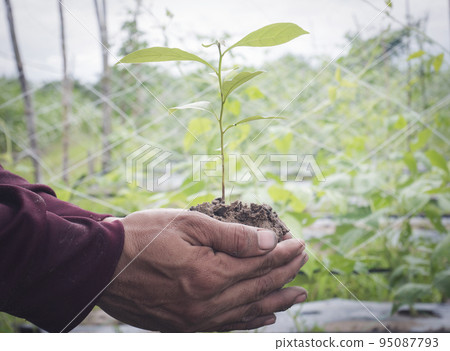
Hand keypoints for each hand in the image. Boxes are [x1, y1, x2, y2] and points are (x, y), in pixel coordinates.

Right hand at [98, 209, 307, 331]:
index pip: (259, 263)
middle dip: (285, 273)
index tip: (300, 243)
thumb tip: (268, 241)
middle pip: (258, 287)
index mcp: (209, 275)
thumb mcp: (188, 224)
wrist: (100, 265)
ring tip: (298, 294)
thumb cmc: (142, 237)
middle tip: (304, 261)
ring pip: (248, 311)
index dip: (283, 253)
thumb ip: (231, 236)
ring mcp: (196, 319)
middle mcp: (207, 303)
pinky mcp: (184, 326)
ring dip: (276, 301)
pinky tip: (264, 316)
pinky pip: (227, 326)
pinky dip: (250, 320)